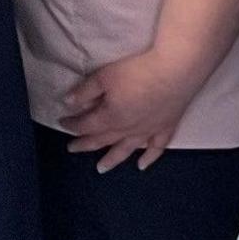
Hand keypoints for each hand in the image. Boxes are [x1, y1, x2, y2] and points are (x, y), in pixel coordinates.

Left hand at [62, 45, 207, 172]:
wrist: (176, 70)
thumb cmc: (137, 71)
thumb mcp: (104, 77)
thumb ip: (84, 91)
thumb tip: (68, 103)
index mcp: (110, 118)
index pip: (85, 125)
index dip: (72, 125)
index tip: (62, 122)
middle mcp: (127, 130)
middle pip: (102, 140)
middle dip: (85, 144)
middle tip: (72, 149)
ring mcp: (148, 131)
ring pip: (126, 150)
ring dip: (112, 160)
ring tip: (101, 169)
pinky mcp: (166, 127)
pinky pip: (156, 149)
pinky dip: (149, 159)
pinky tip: (142, 166)